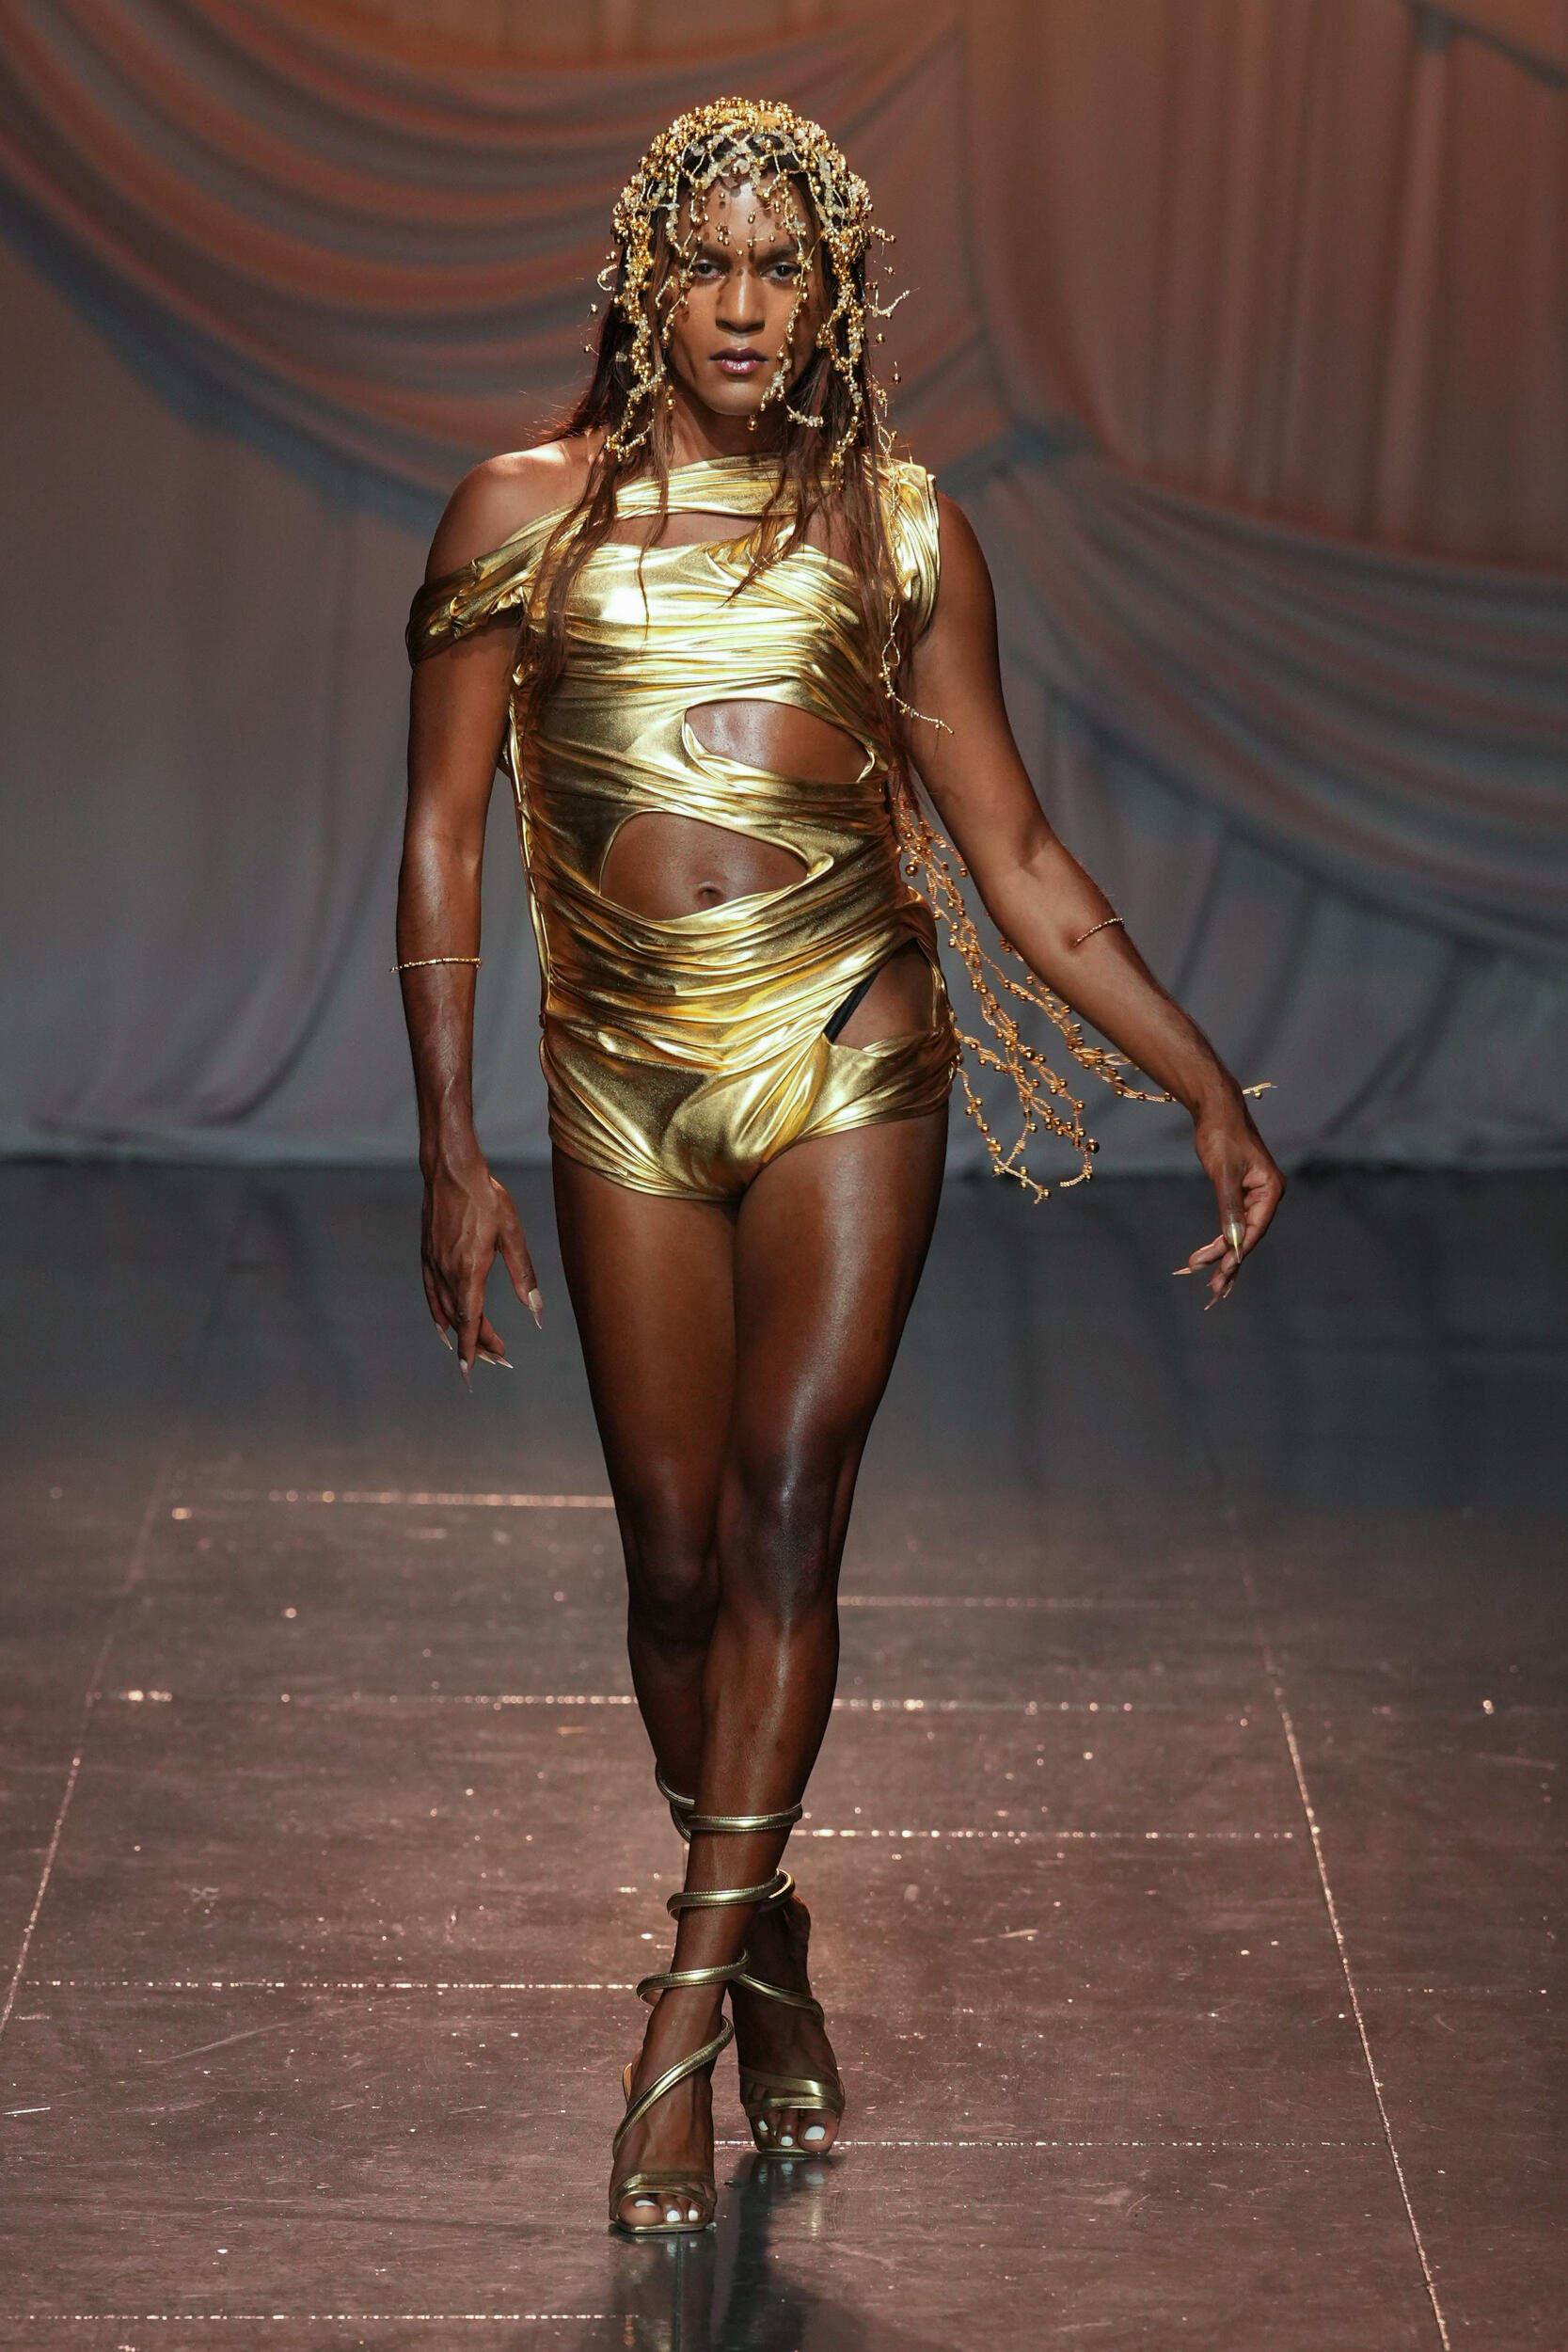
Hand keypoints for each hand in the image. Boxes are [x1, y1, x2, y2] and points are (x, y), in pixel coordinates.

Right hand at [420, 1155, 541, 1381]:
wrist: (451, 1171)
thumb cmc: (486, 1198)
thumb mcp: (512, 1235)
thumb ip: (524, 1275)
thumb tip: (536, 1310)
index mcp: (469, 1271)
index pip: (470, 1321)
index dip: (475, 1348)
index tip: (476, 1370)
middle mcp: (447, 1273)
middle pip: (460, 1321)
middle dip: (478, 1343)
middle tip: (498, 1358)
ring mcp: (433, 1265)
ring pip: (444, 1311)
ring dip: (460, 1333)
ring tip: (476, 1349)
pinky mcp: (427, 1256)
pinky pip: (430, 1295)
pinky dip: (438, 1315)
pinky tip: (442, 1325)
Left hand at [1177, 1097, 1284, 1306]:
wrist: (1215, 1109)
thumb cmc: (1221, 1135)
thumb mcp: (1224, 1173)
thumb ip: (1229, 1207)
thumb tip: (1233, 1241)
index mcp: (1271, 1189)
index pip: (1255, 1229)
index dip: (1237, 1252)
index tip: (1222, 1272)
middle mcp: (1267, 1195)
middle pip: (1249, 1236)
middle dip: (1231, 1262)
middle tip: (1215, 1290)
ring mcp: (1255, 1195)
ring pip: (1240, 1233)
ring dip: (1224, 1255)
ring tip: (1210, 1282)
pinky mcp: (1241, 1193)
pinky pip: (1233, 1222)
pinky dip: (1221, 1239)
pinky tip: (1211, 1256)